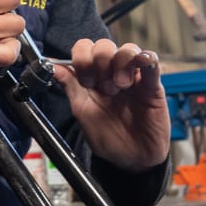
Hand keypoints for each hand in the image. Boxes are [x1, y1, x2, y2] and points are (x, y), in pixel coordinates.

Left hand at [52, 39, 170, 171]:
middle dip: (99, 62)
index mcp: (93, 77)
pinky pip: (152, 62)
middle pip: (104, 45)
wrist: (131, 160)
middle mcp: (112, 73)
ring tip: (120, 86)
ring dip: (120, 63)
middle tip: (103, 86)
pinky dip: (146, 57)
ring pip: (127, 50)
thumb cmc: (107, 137)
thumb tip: (52, 66)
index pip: (84, 49)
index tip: (85, 80)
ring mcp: (133, 77)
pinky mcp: (153, 85)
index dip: (82, 58)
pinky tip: (141, 62)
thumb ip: (70, 87)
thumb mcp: (83, 112)